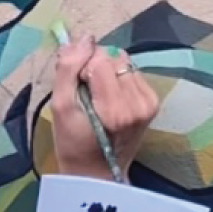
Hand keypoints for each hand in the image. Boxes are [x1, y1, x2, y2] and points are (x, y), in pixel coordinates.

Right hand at [50, 34, 158, 180]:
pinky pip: (133, 72)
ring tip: (98, 96)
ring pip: (124, 62)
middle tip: (86, 92)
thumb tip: (84, 38)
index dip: (82, 65)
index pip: (100, 59)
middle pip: (114, 57)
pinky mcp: (152, 103)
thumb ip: (68, 69)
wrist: (96, 173)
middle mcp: (138, 104)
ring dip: (108, 71)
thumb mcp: (60, 107)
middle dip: (96, 66)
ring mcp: (148, 104)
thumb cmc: (73, 143)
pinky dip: (119, 79)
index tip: (76, 86)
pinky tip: (110, 98)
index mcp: (115, 109)